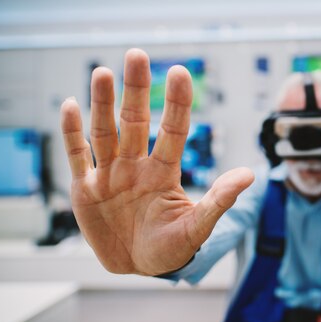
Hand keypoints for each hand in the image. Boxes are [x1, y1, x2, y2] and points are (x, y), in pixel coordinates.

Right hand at [60, 49, 253, 275]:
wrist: (138, 267)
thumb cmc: (171, 248)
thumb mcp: (197, 227)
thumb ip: (219, 200)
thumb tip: (250, 174)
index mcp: (164, 171)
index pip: (173, 129)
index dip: (176, 102)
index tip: (179, 72)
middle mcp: (136, 165)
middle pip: (134, 120)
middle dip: (135, 89)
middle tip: (137, 54)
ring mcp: (109, 174)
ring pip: (104, 131)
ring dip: (102, 102)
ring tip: (103, 72)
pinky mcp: (85, 189)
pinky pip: (78, 156)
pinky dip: (72, 132)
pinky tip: (70, 105)